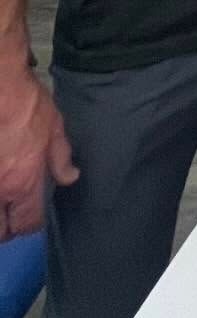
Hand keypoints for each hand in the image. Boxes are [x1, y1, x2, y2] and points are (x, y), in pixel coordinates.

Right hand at [0, 68, 77, 238]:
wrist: (1, 87)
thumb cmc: (27, 106)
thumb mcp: (55, 128)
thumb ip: (60, 158)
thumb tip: (70, 177)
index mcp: (24, 182)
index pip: (27, 222)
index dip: (31, 225)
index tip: (31, 218)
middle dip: (5, 230)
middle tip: (10, 218)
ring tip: (1, 207)